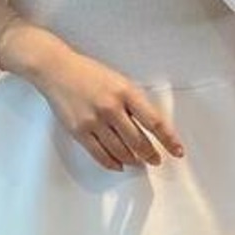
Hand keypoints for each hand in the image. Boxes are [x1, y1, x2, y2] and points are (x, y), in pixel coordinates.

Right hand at [32, 48, 185, 172]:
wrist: (57, 70)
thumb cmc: (89, 73)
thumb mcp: (119, 81)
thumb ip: (134, 102)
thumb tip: (150, 126)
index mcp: (126, 92)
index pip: (154, 122)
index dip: (168, 139)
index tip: (177, 150)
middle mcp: (111, 108)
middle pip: (138, 141)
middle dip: (150, 154)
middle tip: (156, 160)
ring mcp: (94, 121)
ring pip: (120, 151)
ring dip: (133, 160)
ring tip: (139, 162)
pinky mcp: (79, 131)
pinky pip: (100, 154)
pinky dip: (112, 163)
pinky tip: (119, 164)